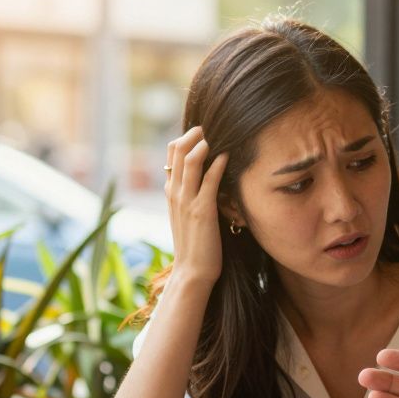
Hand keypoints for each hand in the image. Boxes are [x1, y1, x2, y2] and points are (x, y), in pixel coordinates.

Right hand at [165, 126, 228, 286]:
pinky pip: (209, 181)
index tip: (201, 131)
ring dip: (204, 144)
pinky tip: (228, 155)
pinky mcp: (202, 211)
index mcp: (171, 193)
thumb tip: (204, 182)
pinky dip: (218, 164)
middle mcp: (175, 193)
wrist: (192, 271)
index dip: (184, 139)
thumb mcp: (188, 217)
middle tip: (209, 126)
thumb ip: (191, 197)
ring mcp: (187, 201)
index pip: (170, 156)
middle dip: (193, 134)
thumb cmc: (196, 246)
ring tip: (216, 134)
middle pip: (177, 151)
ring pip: (190, 161)